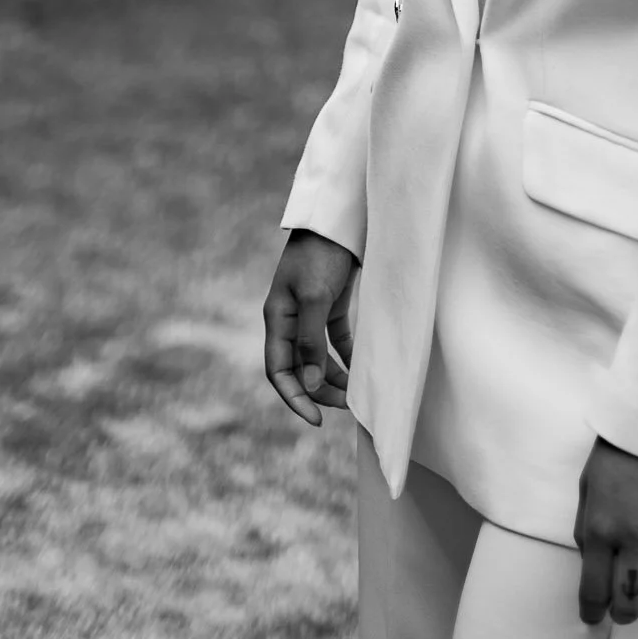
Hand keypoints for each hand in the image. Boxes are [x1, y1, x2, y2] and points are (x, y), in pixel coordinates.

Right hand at [263, 229, 357, 425]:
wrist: (338, 219)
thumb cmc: (320, 254)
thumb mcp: (314, 298)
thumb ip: (310, 341)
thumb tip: (309, 383)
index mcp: (277, 318)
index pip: (278, 370)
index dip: (294, 398)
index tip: (316, 419)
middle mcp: (289, 319)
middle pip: (299, 368)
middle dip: (319, 391)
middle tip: (346, 407)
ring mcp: (309, 312)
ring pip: (317, 358)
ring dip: (333, 377)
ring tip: (355, 394)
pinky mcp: (330, 304)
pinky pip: (335, 341)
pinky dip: (346, 357)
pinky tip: (360, 370)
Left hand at [574, 437, 637, 628]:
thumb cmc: (616, 454)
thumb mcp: (587, 489)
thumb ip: (587, 532)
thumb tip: (593, 570)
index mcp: (600, 528)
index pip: (594, 591)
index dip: (591, 613)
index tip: (592, 618)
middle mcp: (634, 537)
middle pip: (631, 602)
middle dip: (622, 615)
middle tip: (620, 613)